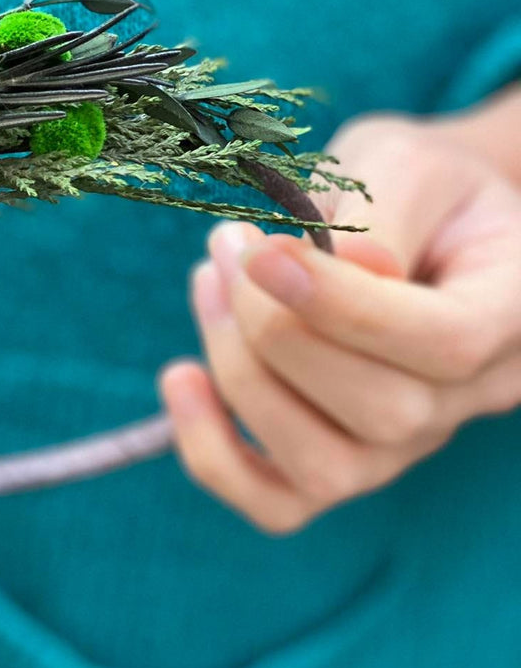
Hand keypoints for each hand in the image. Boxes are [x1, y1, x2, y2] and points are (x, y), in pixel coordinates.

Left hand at [157, 112, 520, 532]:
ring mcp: (405, 449)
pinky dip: (214, 454)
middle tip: (230, 243)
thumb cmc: (415, 188)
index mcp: (511, 312)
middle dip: (276, 329)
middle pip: (384, 413)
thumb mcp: (408, 161)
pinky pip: (277, 506)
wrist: (416, 225)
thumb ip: (384, 213)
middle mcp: (468, 400)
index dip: (346, 308)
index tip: (263, 251)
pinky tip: (180, 377)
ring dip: (240, 374)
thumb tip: (342, 270)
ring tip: (211, 279)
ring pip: (326, 469)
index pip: (445, 342)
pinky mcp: (339, 466)